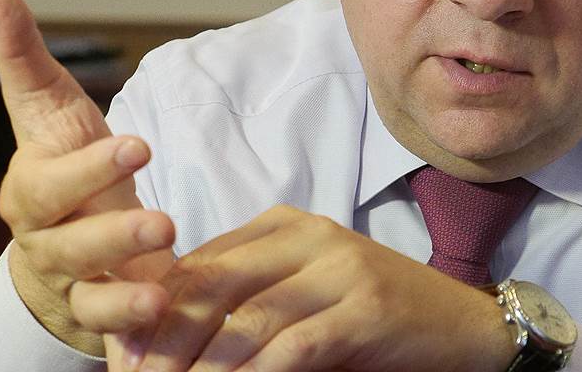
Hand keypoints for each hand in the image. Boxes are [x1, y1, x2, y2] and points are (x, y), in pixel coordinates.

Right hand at [0, 0, 176, 353]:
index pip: (51, 180)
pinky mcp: (99, 312)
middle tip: (162, 222)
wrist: (70, 239)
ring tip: (164, 285)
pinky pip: (111, 328)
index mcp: (34, 188)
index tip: (139, 145)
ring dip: (125, 290)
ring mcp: (72, 281)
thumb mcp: (51, 111)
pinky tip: (164, 314)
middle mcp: (45, 238)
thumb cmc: (66, 167)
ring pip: (88, 291)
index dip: (89, 167)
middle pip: (67, 241)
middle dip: (112, 232)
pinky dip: (133, 325)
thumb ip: (25, 56)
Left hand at [108, 205, 515, 371]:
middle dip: (167, 340)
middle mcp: (311, 235)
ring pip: (250, 319)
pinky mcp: (366, 308)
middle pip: (216, 285)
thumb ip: (248, 302)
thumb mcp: (304, 295)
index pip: (201, 261)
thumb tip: (167, 342)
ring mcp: (342, 268)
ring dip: (204, 368)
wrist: (458, 322)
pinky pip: (296, 346)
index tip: (124, 356)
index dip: (155, 310)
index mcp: (286, 224)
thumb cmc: (371, 313)